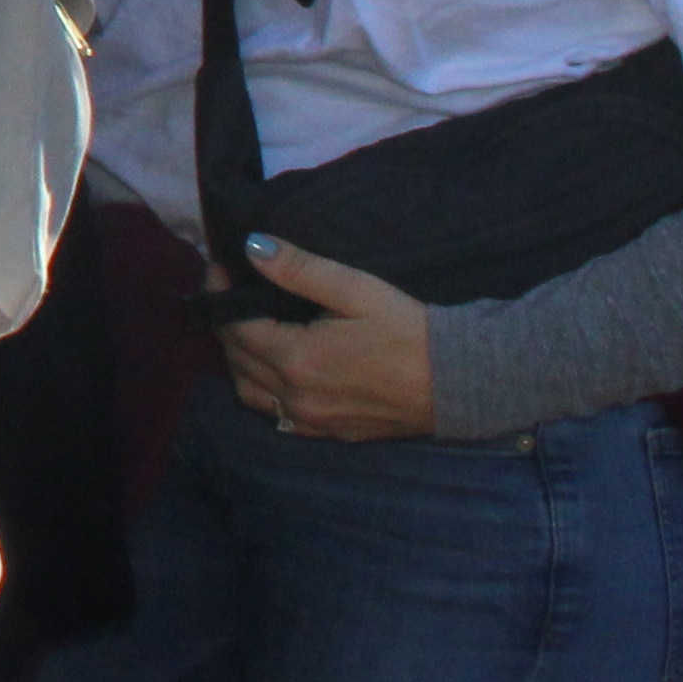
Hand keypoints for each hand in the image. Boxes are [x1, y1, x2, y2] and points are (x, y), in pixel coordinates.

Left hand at [215, 237, 436, 440]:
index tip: (221, 269)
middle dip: (226, 325)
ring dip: (240, 362)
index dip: (222, 296)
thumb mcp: (355, 290)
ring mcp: (313, 422)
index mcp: (296, 360)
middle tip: (230, 294)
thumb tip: (252, 247)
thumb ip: (299, 269)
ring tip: (247, 330)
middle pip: (238, 361)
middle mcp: (296, 398)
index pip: (235, 327)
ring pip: (253, 393)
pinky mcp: (333, 434)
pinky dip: (265, 391)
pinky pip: (279, 417)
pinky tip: (275, 370)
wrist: (461, 381)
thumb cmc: (409, 329)